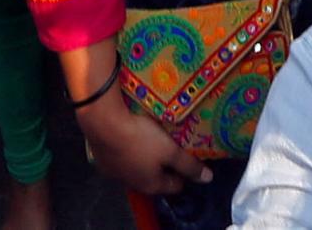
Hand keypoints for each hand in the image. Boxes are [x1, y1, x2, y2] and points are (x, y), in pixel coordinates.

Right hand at [79, 87, 207, 197]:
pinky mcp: (103, 159)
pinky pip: (123, 157)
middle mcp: (132, 183)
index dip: (185, 175)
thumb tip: (208, 179)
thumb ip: (189, 165)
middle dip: (165, 166)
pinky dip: (130, 150)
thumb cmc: (141, 139)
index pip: (174, 186)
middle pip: (154, 178)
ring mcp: (116, 172)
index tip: (190, 161)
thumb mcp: (171, 151)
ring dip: (146, 158)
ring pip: (137, 168)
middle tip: (174, 148)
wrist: (104, 125)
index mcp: (151, 185)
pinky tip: (133, 135)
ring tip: (154, 139)